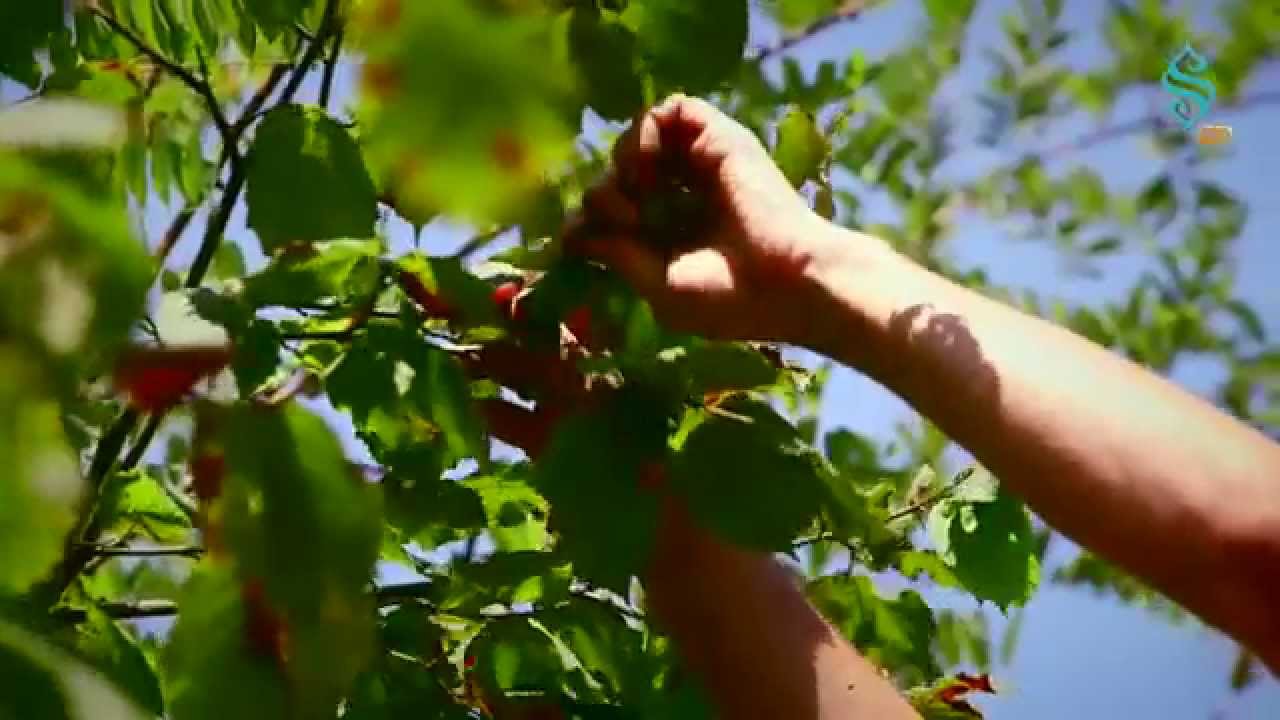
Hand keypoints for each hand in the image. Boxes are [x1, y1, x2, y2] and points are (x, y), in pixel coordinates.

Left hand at [567, 94, 878, 344]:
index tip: (584, 244)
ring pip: (636, 136)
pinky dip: (645, 134)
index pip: (610, 207)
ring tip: (638, 196)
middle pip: (616, 170)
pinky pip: (666, 110)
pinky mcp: (716, 137)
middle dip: (604, 195)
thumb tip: (572, 233)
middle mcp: (681, 192)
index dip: (587, 218)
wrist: (789, 283)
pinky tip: (651, 172)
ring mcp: (698, 162)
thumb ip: (615, 254)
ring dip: (621, 162)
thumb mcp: (658, 285)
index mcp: (669, 232)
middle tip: (627, 223)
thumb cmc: (730, 299)